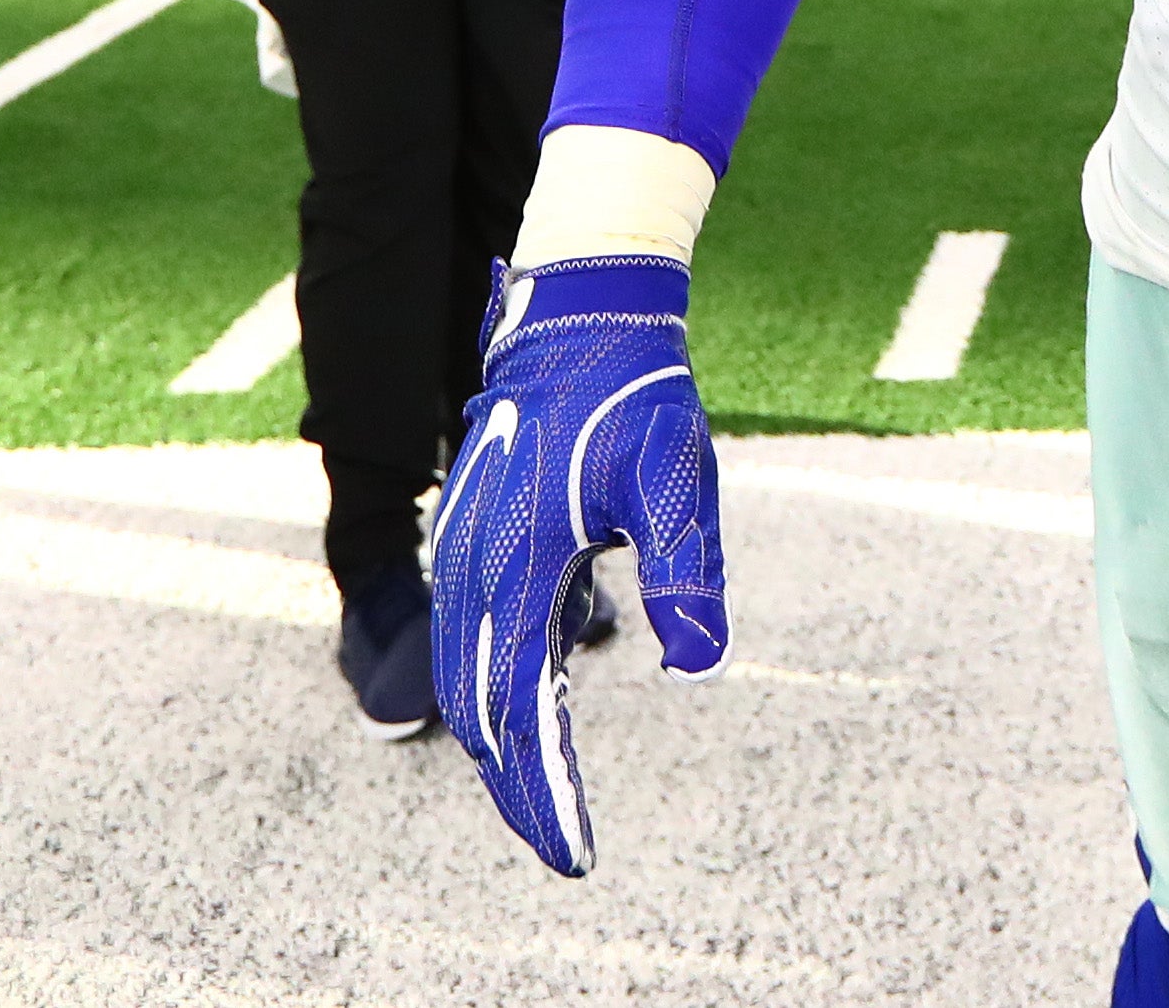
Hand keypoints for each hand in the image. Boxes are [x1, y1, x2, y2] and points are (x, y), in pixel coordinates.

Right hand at [431, 258, 728, 876]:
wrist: (581, 315)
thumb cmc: (634, 393)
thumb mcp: (675, 475)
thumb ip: (687, 569)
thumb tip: (702, 664)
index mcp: (513, 569)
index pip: (522, 713)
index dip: (545, 791)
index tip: (576, 854)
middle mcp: (472, 571)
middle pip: (481, 714)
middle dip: (521, 786)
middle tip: (566, 847)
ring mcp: (465, 555)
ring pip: (470, 678)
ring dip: (506, 742)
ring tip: (548, 797)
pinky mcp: (476, 539)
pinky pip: (478, 635)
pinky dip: (501, 688)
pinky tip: (544, 706)